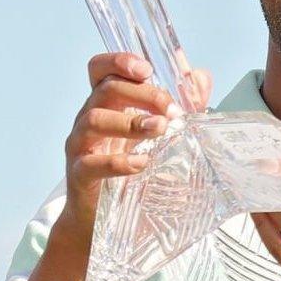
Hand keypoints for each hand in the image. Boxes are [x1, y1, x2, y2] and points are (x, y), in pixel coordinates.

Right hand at [62, 52, 212, 228]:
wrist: (102, 219)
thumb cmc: (131, 169)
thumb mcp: (158, 134)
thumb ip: (181, 104)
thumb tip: (201, 77)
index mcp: (106, 104)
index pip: (100, 69)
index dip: (118, 61)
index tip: (146, 70)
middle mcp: (88, 119)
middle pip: (106, 89)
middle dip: (142, 94)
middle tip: (171, 111)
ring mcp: (80, 146)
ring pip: (94, 119)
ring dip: (130, 121)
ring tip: (160, 130)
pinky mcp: (79, 176)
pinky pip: (91, 163)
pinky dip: (118, 161)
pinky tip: (142, 163)